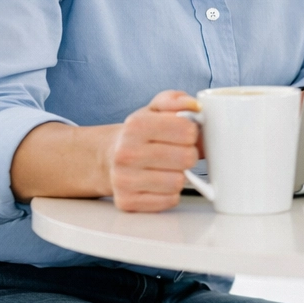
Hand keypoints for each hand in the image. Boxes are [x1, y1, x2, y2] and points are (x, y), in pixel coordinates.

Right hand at [104, 90, 201, 212]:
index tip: (185, 133)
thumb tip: (195, 105)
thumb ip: (175, 100)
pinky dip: (171, 193)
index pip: (187, 130)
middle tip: (179, 152)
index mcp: (136, 126)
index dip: (192, 132)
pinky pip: (169, 201)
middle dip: (189, 154)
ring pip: (178, 182)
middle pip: (186, 158)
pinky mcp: (127, 202)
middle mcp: (126, 153)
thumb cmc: (139, 134)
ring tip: (169, 168)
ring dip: (180, 175)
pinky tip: (160, 183)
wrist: (108, 158)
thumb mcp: (154, 109)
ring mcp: (124, 180)